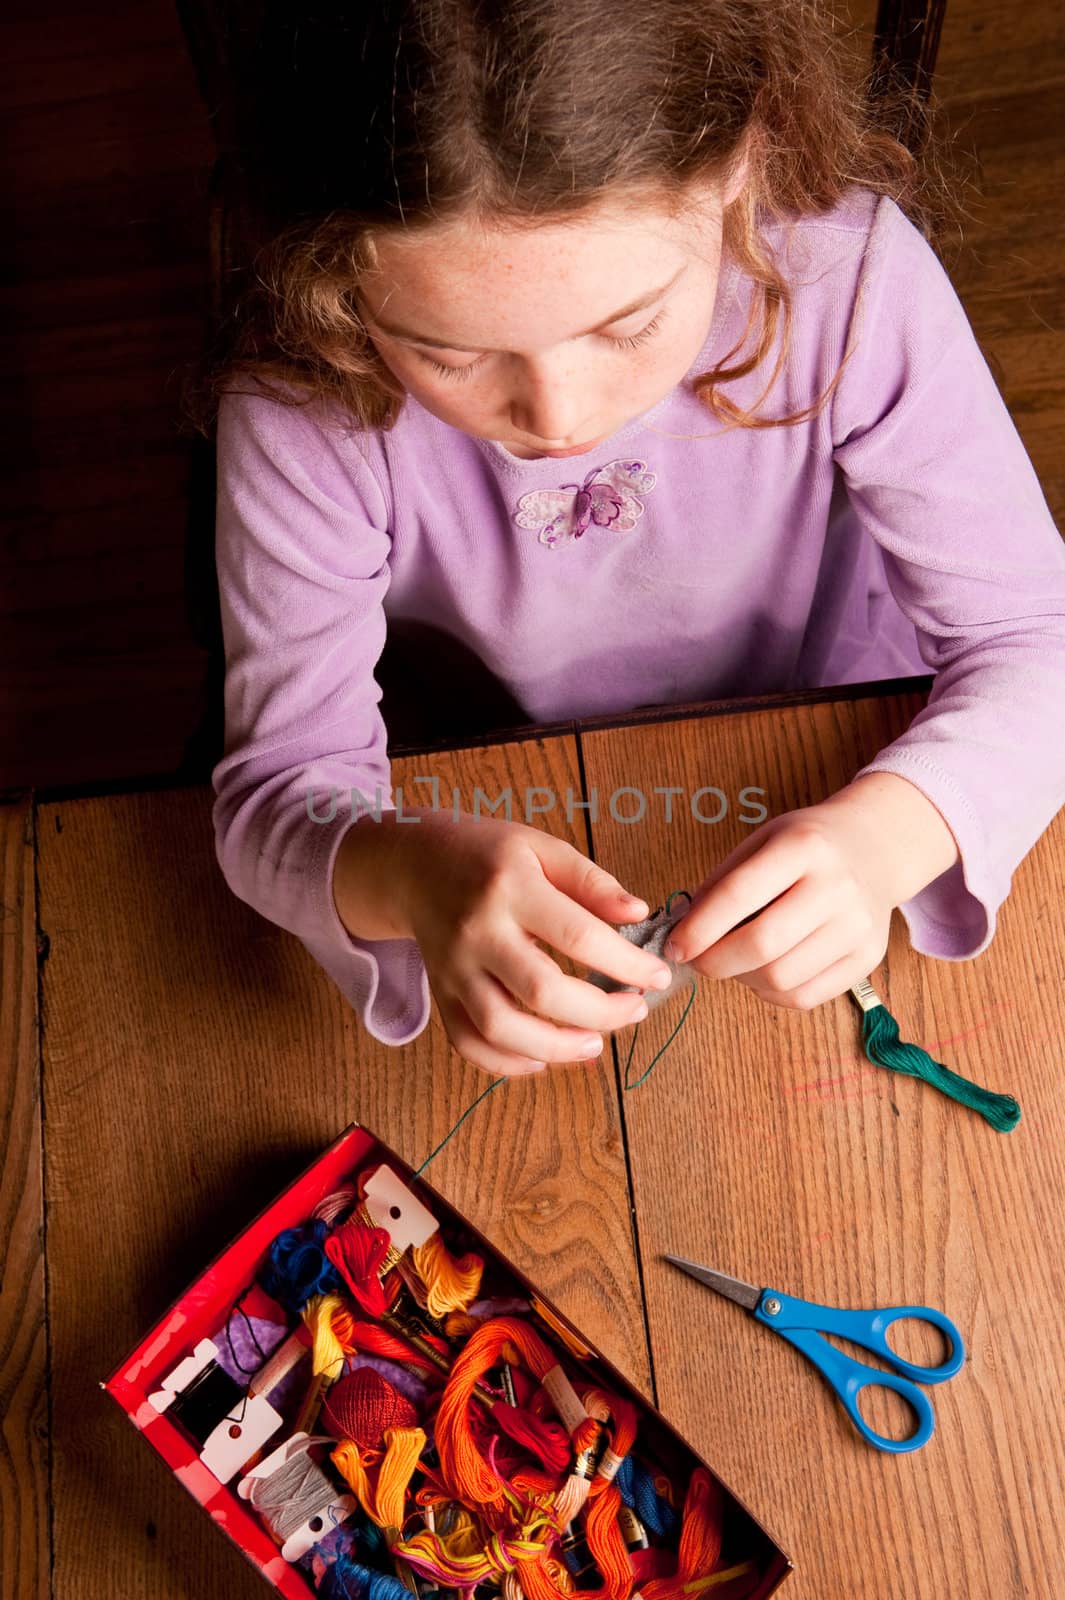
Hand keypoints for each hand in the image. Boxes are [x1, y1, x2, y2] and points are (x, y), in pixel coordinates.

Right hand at [333, 807, 673, 1074]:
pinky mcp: (441, 994)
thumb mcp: (541, 847)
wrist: (414, 865)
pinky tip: (543, 1058)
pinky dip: (507, 1063)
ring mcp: (454, 969)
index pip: (577, 935)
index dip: (625, 963)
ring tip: (595, 1044)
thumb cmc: (488, 854)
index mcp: (511, 888)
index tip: (657, 976)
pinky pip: (469, 1042)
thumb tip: (637, 913)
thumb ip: (590, 880)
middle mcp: (478, 932)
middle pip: (541, 991)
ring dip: (557, 1047)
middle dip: (600, 1012)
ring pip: (501, 1027)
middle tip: (634, 1010)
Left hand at [664, 773, 959, 1011]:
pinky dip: (770, 993)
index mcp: (802, 846)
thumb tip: (682, 930)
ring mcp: (857, 925)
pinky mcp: (867, 958)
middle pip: (762, 944)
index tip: (675, 946)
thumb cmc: (805, 847)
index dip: (699, 928)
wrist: (875, 849)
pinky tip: (762, 973)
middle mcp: (836, 885)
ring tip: (734, 962)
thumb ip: (722, 883)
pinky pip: (805, 997)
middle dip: (715, 962)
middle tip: (697, 961)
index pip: (739, 894)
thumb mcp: (762, 842)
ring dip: (742, 978)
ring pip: (782, 978)